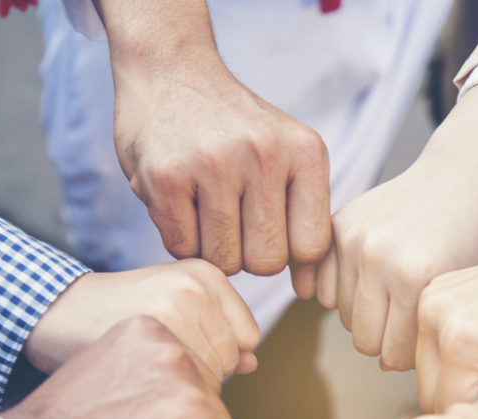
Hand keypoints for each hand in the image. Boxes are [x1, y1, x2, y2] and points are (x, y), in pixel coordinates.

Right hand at [24, 259, 259, 383]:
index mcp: (208, 274)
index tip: (178, 345)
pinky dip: (171, 390)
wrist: (58, 314)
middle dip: (201, 370)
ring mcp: (178, 307)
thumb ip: (216, 331)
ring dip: (185, 383)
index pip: (248, 337)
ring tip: (147, 362)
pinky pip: (190, 383)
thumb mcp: (172, 307)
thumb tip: (253, 363)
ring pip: (214, 375)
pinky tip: (141, 374)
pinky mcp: (158, 332)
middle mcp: (197, 286)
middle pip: (233, 358)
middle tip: (156, 355)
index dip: (216, 353)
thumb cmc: (119, 316)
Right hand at [101, 0, 330, 275]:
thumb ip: (305, 215)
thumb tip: (312, 289)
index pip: (311, 247)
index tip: (270, 231)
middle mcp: (264, 154)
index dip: (288, 252)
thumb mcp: (287, 154)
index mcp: (305, 151)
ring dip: (212, 248)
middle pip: (266, 262)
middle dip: (248, 254)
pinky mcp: (165, 177)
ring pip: (224, 261)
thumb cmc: (235, 129)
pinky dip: (180, 238)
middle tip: (232, 220)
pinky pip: (183, 249)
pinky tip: (180, 203)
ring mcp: (213, 164)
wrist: (170, 70)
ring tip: (205, 208)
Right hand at [306, 83, 477, 369]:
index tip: (425, 343)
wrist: (460, 173)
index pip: (394, 355)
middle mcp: (378, 258)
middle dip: (386, 340)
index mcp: (416, 279)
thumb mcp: (463, 290)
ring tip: (392, 299)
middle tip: (407, 324)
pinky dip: (339, 291)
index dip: (412, 357)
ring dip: (365, 314)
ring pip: (342, 315)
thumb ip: (428, 334)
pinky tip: (365, 284)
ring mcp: (354, 239)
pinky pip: (320, 285)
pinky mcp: (338, 224)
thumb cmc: (473, 236)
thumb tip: (383, 366)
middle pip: (364, 340)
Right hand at [416, 213, 477, 412]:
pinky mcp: (431, 289)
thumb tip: (460, 417)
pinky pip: (428, 339)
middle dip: (464, 392)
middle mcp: (433, 317)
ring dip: (455, 373)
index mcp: (459, 343)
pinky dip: (451, 348)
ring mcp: (428, 298)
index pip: (447, 406)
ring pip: (425, 367)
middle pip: (427, 389)